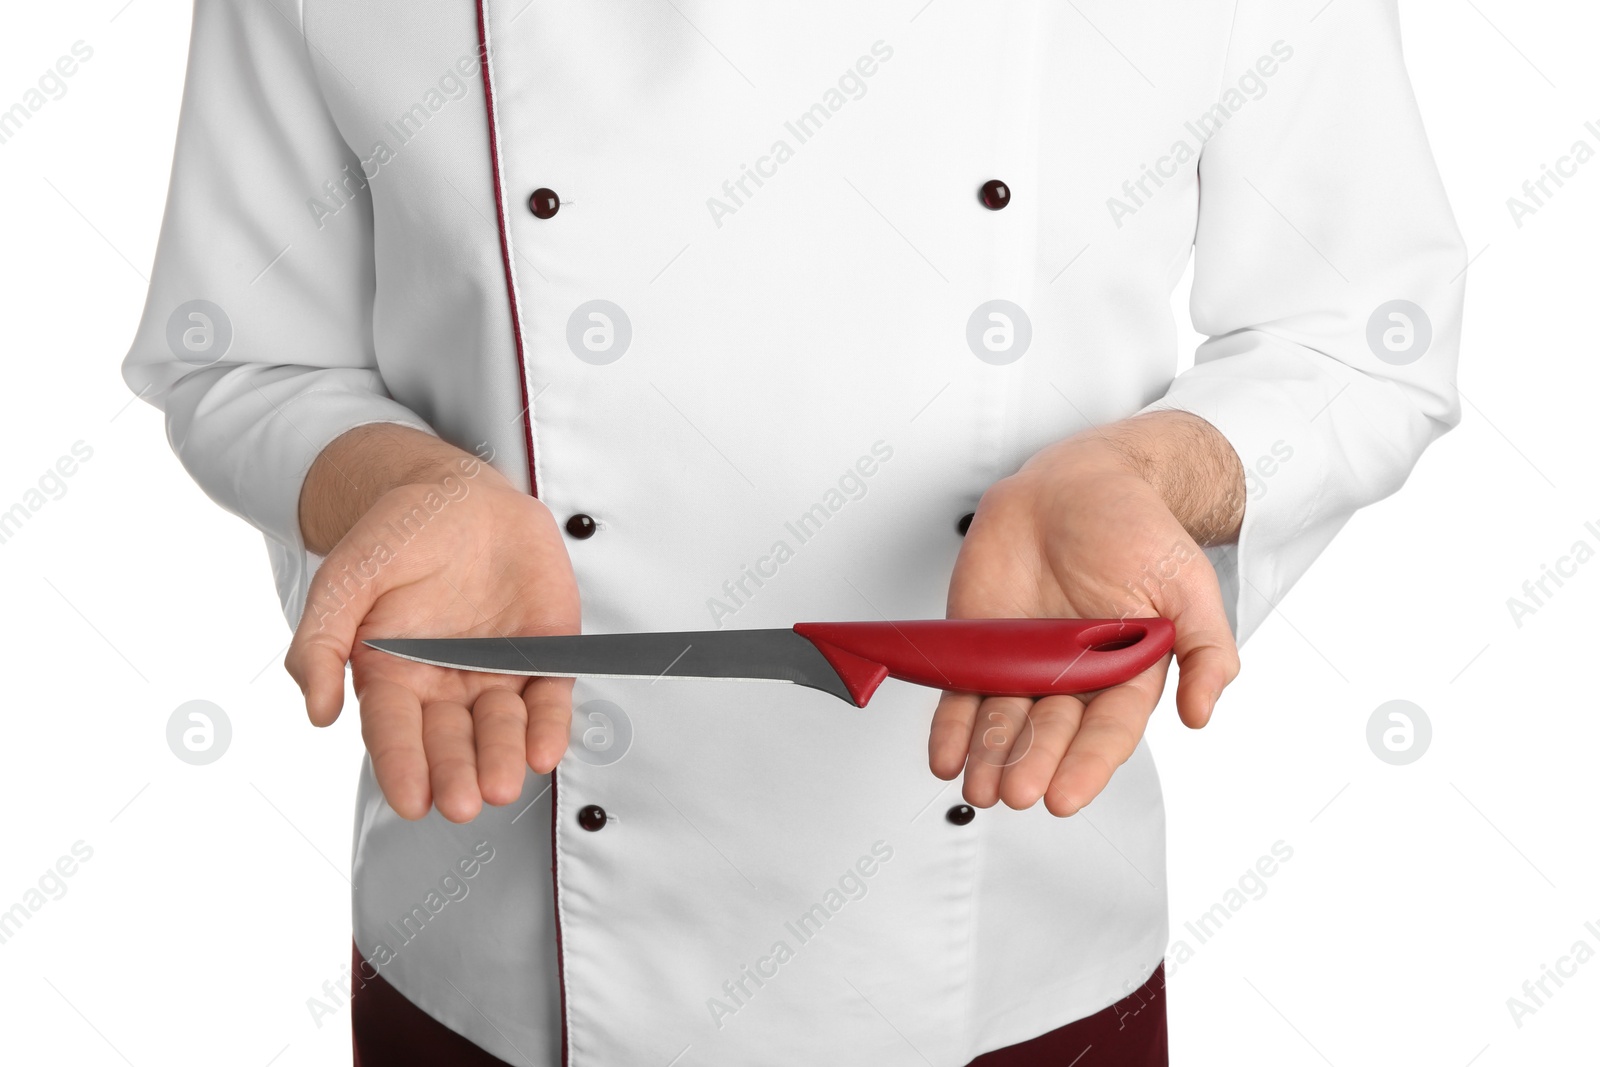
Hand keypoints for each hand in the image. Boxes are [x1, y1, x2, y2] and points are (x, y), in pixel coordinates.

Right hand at [285, 429, 579, 821]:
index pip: (395, 731)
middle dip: (457, 773)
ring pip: (502, 726)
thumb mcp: (345, 578)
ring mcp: (497, 670)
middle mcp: (445, 683)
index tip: (411, 801)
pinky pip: (549, 696)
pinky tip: (546, 750)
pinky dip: (550, 725)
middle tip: (464, 803)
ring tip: (504, 784)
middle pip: (451, 740)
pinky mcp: (545, 651)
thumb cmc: (398, 534)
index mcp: (392, 675)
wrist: (459, 491)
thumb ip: (323, 641)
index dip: (403, 766)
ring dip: (504, 757)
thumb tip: (318, 710)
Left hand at [928, 412, 1242, 816]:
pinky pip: (962, 695)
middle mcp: (1074, 680)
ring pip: (1004, 724)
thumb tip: (1203, 713)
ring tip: (977, 788)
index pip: (1107, 732)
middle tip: (1014, 793)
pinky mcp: (981, 648)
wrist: (1077, 483)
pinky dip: (951, 728)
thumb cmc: (1136, 529)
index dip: (1086, 766)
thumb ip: (1206, 649)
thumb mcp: (1187, 583)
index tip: (1064, 797)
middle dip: (1031, 765)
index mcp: (1127, 675)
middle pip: (1051, 734)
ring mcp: (1024, 667)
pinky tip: (945, 757)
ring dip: (989, 758)